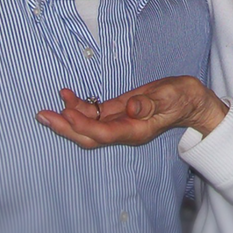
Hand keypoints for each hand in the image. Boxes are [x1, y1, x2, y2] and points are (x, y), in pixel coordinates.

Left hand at [35, 77, 227, 148]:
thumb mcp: (170, 97)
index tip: (66, 113)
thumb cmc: (182, 97)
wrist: (190, 100)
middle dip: (64, 128)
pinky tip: (68, 96)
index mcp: (136, 130)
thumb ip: (150, 103)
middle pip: (88, 136)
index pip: (103, 133)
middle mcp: (124, 131)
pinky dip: (79, 107)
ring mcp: (119, 123)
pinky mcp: (117, 113)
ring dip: (68, 117)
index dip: (83, 125)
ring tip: (51, 103)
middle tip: (42, 115)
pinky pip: (94, 115)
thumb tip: (132, 108)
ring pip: (88, 126)